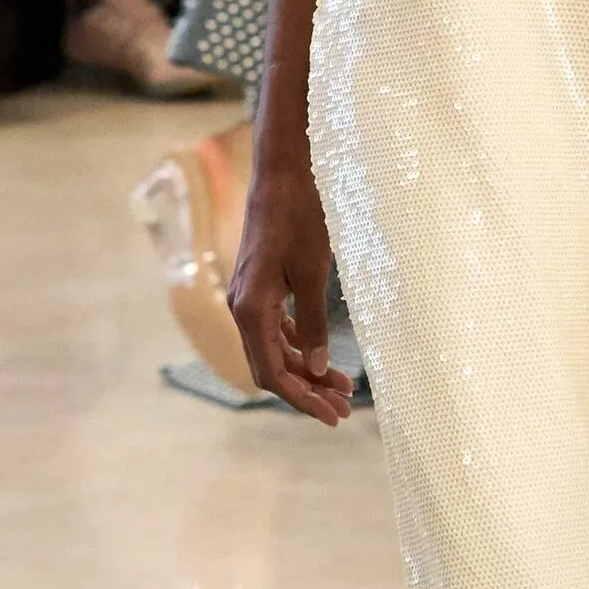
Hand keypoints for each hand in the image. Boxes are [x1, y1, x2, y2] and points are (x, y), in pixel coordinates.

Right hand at [228, 159, 354, 424]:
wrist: (282, 173)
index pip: (273, 372)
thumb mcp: (313, 272)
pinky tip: (322, 356)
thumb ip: (313, 322)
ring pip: (275, 349)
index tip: (333, 416)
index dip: (302, 398)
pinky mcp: (261, 287)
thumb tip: (316, 365)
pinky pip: (275, 328)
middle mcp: (244, 307)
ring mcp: (250, 297)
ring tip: (342, 387)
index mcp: (251, 308)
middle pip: (272, 367)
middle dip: (307, 390)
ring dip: (306, 370)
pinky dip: (298, 345)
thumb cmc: (299, 216)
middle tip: (345, 409)